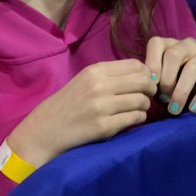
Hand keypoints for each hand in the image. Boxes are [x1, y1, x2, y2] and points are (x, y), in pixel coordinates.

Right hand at [7, 59, 155, 166]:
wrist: (44, 131)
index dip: (147, 73)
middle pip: (143, 81)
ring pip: (142, 101)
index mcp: (95, 71)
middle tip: (147, 96)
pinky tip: (130, 120)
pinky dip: (138, 119)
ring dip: (144, 106)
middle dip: (150, 89)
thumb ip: (111, 75)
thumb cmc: (67, 104)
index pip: (136, 65)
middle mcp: (99, 86)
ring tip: (137, 109)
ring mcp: (102, 107)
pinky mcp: (104, 127)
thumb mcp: (85, 80)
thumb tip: (146, 74)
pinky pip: (135, 118)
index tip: (145, 82)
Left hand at [144, 37, 195, 115]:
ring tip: (175, 110)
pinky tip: (194, 108)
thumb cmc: (176, 95)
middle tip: (164, 101)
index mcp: (170, 46)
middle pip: (174, 55)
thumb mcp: (161, 88)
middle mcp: (189, 45)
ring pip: (193, 66)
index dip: (151, 63)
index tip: (151, 84)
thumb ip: (154, 84)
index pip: (157, 43)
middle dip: (166, 80)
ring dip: (181, 90)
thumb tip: (149, 86)